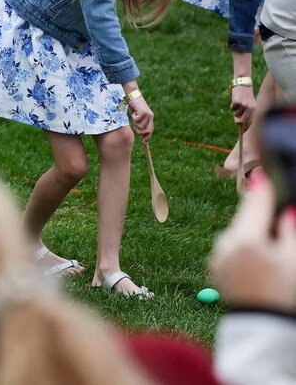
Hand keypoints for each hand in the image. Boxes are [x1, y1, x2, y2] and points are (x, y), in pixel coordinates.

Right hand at [127, 95, 153, 142]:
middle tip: (134, 126)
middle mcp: (151, 117)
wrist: (133, 95)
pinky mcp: (144, 112)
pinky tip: (134, 111)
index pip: (150, 130)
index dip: (147, 138)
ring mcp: (148, 115)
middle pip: (147, 131)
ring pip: (140, 126)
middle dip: (139, 132)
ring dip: (135, 123)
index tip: (144, 143)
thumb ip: (140, 123)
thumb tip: (140, 133)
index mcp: (150, 118)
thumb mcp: (137, 115)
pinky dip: (133, 117)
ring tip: (134, 116)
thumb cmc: (133, 105)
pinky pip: (137, 120)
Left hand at [210, 169, 295, 310]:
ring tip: (269, 234)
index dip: (263, 187)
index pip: (255, 203)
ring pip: (237, 232)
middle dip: (258, 210)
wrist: (261, 329)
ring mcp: (218, 256)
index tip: (263, 173)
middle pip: (244, 217)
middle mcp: (226, 243)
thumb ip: (289, 231)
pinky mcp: (216, 268)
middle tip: (267, 196)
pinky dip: (244, 244)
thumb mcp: (293, 260)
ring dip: (251, 229)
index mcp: (247, 238)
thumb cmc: (282, 294)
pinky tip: (257, 252)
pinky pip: (231, 247)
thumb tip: (286, 211)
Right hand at [231, 84, 256, 128]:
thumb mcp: (248, 104)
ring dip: (235, 111)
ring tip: (237, 105)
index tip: (242, 132)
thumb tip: (238, 123)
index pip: (250, 122)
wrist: (243, 84)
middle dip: (238, 121)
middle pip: (242, 121)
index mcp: (254, 109)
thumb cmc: (245, 95)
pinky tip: (235, 100)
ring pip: (236, 115)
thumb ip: (245, 113)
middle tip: (236, 119)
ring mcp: (244, 105)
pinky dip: (232, 106)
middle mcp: (250, 108)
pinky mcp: (237, 102)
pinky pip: (232, 109)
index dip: (246, 128)